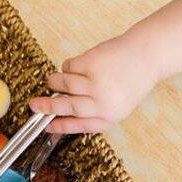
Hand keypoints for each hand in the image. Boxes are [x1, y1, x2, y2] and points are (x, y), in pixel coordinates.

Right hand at [28, 34, 158, 133]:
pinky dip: (68, 67)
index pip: (80, 125)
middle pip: (67, 107)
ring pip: (63, 84)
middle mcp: (103, 102)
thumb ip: (95, 111)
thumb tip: (63, 115)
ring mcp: (96, 82)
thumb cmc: (131, 79)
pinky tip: (80, 65)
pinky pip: (68, 67)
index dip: (61, 127)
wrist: (147, 55)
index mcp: (110, 116)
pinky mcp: (91, 63)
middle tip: (34, 105)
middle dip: (47, 107)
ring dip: (55, 82)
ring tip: (54, 80)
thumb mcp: (118, 104)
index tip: (46, 127)